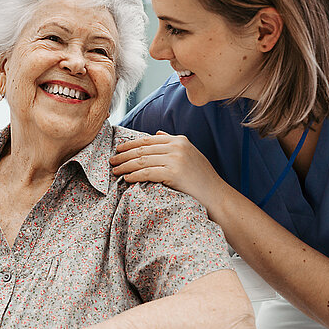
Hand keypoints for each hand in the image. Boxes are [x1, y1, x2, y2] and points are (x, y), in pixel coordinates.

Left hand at [110, 132, 225, 208]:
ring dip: (125, 166)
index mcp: (179, 140)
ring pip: (142, 160)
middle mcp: (177, 146)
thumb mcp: (190, 154)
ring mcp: (175, 159)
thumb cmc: (202, 179)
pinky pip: (147, 172)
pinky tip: (126, 178)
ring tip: (115, 170)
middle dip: (124, 155)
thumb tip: (157, 133)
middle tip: (112, 160)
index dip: (131, 144)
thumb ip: (173, 142)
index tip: (118, 149)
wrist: (216, 196)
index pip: (148, 139)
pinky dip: (134, 175)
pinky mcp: (173, 173)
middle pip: (142, 149)